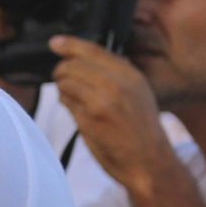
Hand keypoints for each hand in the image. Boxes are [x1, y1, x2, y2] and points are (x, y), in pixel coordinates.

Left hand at [50, 35, 176, 196]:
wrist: (150, 163)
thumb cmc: (141, 129)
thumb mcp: (138, 93)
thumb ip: (115, 75)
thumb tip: (81, 59)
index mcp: (130, 75)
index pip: (92, 49)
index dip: (69, 44)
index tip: (55, 43)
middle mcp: (117, 84)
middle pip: (72, 65)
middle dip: (61, 71)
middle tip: (62, 80)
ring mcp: (101, 102)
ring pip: (65, 82)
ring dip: (63, 89)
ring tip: (74, 99)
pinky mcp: (89, 119)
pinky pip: (66, 102)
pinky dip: (66, 104)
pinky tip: (78, 112)